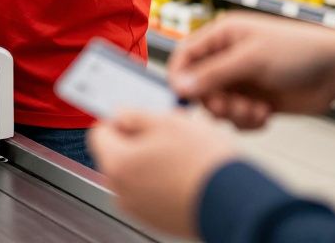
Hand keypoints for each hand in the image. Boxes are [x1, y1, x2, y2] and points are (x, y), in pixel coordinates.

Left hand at [88, 110, 238, 238]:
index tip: (134, 118)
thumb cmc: (205, 163)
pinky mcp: (155, 220)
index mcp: (117, 163)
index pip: (99, 132)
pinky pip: (148, 193)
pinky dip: (160, 182)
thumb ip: (135, 115)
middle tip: (164, 134)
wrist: (235, 202)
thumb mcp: (168, 122)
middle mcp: (121, 190)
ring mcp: (138, 209)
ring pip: (133, 174)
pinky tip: (184, 174)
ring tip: (180, 154)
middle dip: (136, 141)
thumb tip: (120, 114)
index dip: (118, 120)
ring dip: (149, 161)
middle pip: (115, 155)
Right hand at [168, 13, 334, 128]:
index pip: (184, 56)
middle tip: (231, 106)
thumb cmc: (298, 51)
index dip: (179, 76)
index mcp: (222, 37)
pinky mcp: (255, 102)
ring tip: (255, 110)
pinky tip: (265, 115)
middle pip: (198, 86)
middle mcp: (228, 59)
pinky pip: (236, 119)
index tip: (183, 97)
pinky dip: (247, 121)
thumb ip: (213, 73)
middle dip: (213, 101)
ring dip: (233, 114)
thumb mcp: (252, 59)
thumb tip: (179, 86)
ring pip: (217, 106)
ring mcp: (242, 82)